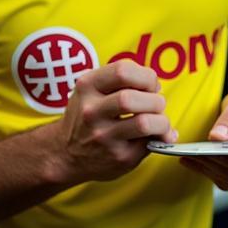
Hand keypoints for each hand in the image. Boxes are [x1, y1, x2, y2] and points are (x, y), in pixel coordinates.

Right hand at [50, 60, 175, 184]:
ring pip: (144, 122)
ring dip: (161, 120)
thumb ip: (123, 82)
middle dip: (155, 99)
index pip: (123, 71)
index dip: (146, 76)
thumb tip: (158, 87)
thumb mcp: (92, 90)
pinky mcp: (119, 157)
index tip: (151, 85)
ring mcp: (104, 137)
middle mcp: (91, 111)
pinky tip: (156, 135)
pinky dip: (162, 136)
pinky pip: (150, 143)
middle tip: (155, 105)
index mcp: (87, 87)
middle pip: (132, 98)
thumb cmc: (89, 116)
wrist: (65, 155)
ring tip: (158, 121)